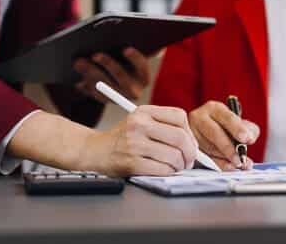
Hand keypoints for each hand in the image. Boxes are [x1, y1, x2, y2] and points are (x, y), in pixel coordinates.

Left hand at [74, 47, 149, 102]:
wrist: (116, 77)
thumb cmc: (122, 59)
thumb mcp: (125, 54)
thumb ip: (122, 48)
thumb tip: (116, 37)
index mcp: (143, 77)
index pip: (142, 67)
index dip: (135, 58)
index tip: (126, 49)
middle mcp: (134, 90)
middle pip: (121, 78)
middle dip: (108, 64)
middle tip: (95, 54)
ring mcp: (119, 98)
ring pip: (105, 87)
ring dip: (91, 74)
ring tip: (78, 63)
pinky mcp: (103, 101)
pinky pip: (93, 94)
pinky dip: (84, 85)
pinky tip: (77, 77)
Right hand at [83, 105, 197, 176]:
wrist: (93, 150)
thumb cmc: (122, 139)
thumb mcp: (139, 121)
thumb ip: (163, 126)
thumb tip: (192, 144)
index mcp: (144, 111)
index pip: (179, 116)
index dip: (190, 133)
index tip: (190, 143)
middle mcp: (139, 124)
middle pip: (180, 138)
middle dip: (190, 153)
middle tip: (189, 160)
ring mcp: (134, 143)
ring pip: (173, 156)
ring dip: (179, 166)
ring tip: (176, 167)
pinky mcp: (131, 162)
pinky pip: (162, 170)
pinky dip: (169, 173)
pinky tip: (165, 171)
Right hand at [189, 101, 259, 170]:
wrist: (206, 133)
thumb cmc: (223, 128)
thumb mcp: (238, 123)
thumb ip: (249, 129)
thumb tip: (250, 138)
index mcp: (213, 108)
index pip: (226, 117)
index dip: (237, 128)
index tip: (247, 139)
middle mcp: (199, 117)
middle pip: (214, 133)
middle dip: (229, 147)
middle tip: (240, 158)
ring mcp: (191, 132)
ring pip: (209, 147)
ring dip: (225, 158)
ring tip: (238, 164)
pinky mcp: (188, 146)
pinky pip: (204, 157)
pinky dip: (218, 164)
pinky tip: (228, 166)